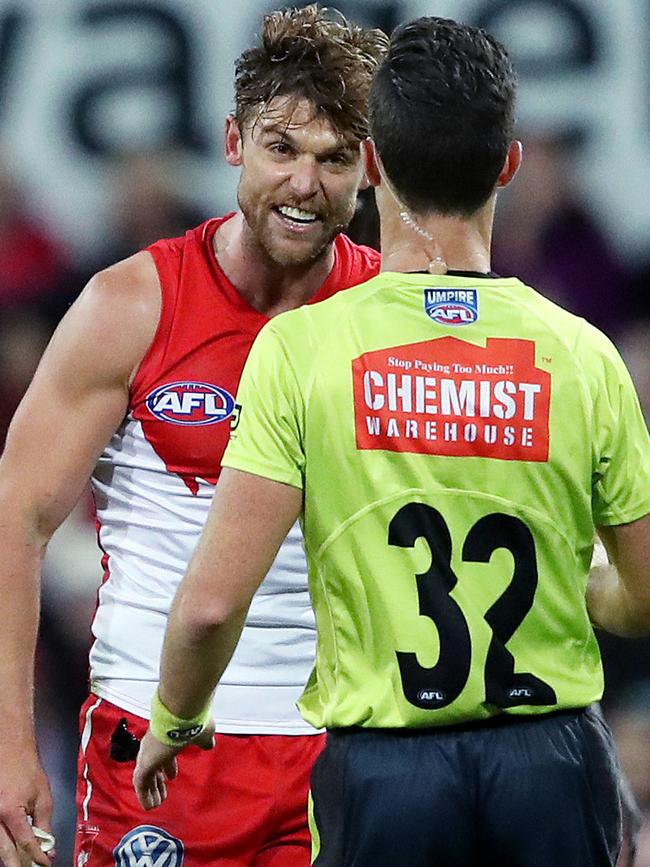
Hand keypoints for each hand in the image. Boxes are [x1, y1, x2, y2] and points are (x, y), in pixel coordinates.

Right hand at [0, 751, 52, 866]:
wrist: (10, 752)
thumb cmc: (28, 771)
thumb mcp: (43, 797)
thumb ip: (44, 824)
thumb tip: (48, 846)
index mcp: (11, 812)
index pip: (25, 843)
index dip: (37, 856)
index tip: (46, 863)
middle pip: (6, 852)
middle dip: (19, 865)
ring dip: (10, 857)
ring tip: (22, 864)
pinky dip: (3, 845)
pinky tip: (12, 851)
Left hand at [132, 724, 213, 809]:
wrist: (180, 713)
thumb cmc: (191, 720)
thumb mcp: (202, 733)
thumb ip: (204, 740)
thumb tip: (208, 744)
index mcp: (166, 737)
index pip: (164, 754)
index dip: (169, 767)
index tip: (172, 776)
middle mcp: (154, 745)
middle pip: (153, 766)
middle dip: (159, 780)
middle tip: (164, 790)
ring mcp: (147, 755)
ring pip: (146, 777)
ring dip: (153, 790)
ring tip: (157, 802)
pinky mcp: (144, 764)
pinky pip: (141, 785)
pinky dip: (145, 796)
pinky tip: (151, 806)